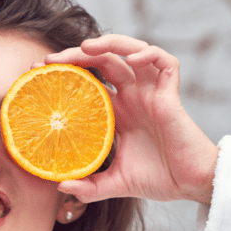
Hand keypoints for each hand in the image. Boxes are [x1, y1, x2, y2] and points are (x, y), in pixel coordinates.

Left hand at [45, 34, 218, 204]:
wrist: (190, 185)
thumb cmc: (159, 179)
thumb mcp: (115, 184)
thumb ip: (89, 187)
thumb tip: (60, 186)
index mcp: (118, 113)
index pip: (88, 84)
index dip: (66, 76)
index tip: (40, 76)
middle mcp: (133, 97)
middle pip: (102, 62)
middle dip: (76, 56)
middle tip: (50, 59)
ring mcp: (152, 92)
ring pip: (130, 52)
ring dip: (108, 44)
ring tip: (84, 48)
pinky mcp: (171, 94)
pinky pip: (164, 61)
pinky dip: (148, 54)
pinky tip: (130, 60)